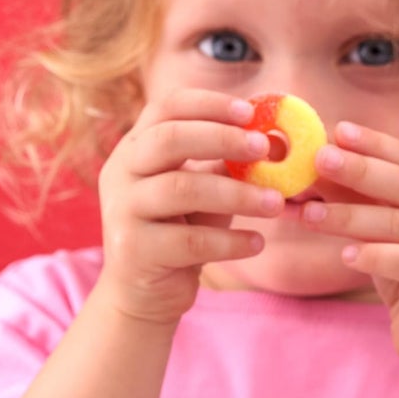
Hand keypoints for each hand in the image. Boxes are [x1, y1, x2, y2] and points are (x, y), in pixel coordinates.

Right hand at [94, 90, 282, 324]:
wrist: (144, 293)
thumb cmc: (180, 229)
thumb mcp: (204, 190)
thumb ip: (228, 163)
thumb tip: (277, 140)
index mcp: (136, 147)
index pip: (167, 108)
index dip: (209, 104)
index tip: (251, 112)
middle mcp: (121, 172)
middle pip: (169, 139)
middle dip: (223, 139)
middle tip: (266, 148)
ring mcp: (122, 210)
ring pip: (182, 189)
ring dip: (237, 194)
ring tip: (276, 203)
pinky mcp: (134, 249)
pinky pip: (190, 240)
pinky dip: (230, 241)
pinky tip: (257, 243)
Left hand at [300, 120, 398, 370]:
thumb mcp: (384, 233)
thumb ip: (360, 200)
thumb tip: (311, 169)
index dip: (376, 143)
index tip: (337, 130)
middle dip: (361, 169)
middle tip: (320, 158)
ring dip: (352, 216)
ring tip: (309, 215)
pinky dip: (376, 256)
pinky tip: (345, 255)